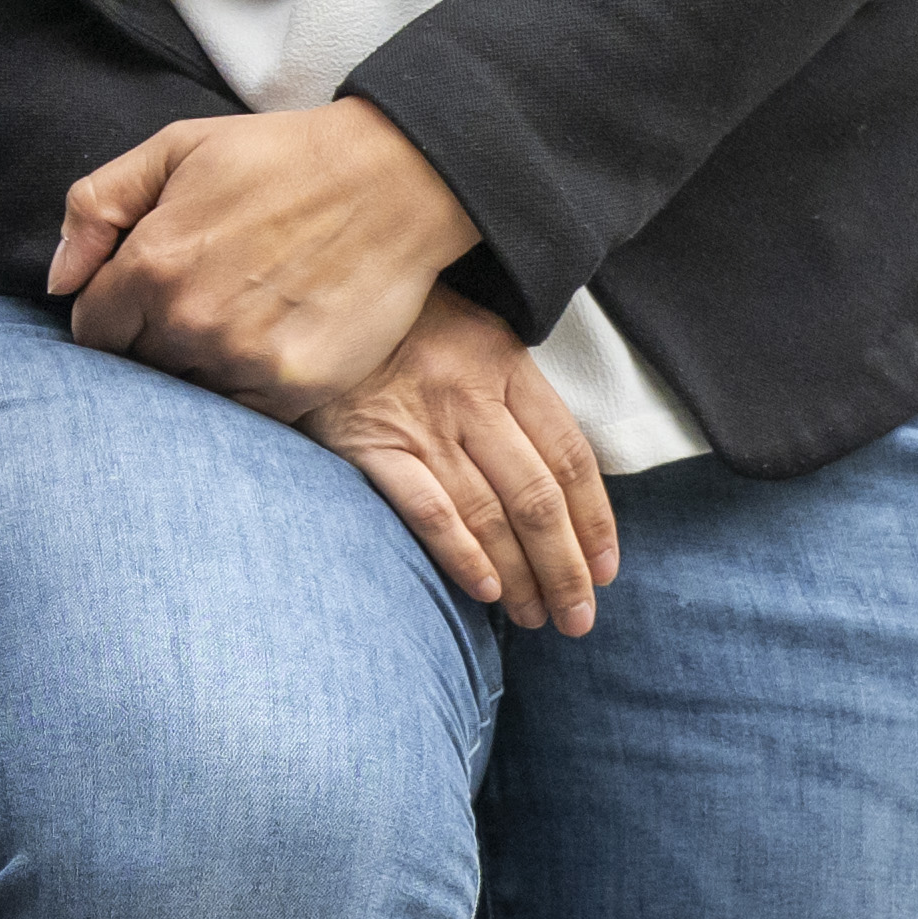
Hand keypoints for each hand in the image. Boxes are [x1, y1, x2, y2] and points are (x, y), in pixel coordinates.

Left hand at [52, 101, 476, 416]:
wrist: (391, 182)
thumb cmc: (278, 159)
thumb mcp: (174, 148)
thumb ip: (96, 206)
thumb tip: (57, 281)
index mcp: (151, 263)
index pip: (92, 331)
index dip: (109, 317)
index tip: (137, 303)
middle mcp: (190, 320)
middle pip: (136, 368)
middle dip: (150, 344)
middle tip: (190, 311)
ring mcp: (243, 360)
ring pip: (186, 395)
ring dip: (196, 371)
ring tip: (230, 328)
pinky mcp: (293, 388)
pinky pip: (239, 416)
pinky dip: (241, 392)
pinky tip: (261, 352)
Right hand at [302, 293, 615, 637]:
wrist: (312, 301)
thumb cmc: (402, 329)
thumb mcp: (471, 335)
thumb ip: (515, 396)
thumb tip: (565, 485)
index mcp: (504, 363)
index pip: (570, 457)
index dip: (595, 523)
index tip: (606, 571)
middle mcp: (469, 394)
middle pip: (538, 498)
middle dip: (565, 569)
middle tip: (578, 617)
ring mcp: (419, 422)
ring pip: (490, 515)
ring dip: (521, 577)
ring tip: (535, 616)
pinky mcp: (370, 445)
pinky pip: (430, 512)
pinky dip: (463, 556)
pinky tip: (486, 590)